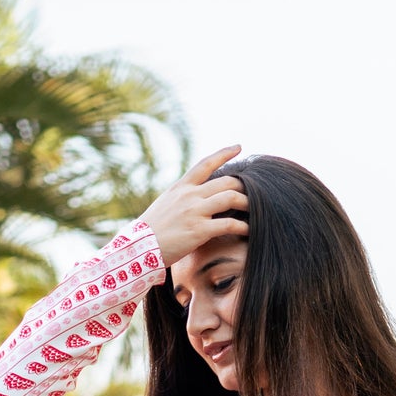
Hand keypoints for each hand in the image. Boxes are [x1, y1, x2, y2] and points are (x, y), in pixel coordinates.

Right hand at [144, 146, 248, 268]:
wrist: (138, 248)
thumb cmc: (151, 231)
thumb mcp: (165, 204)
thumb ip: (182, 197)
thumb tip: (194, 195)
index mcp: (181, 187)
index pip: (205, 163)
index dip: (224, 153)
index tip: (238, 147)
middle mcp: (189, 195)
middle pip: (226, 182)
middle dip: (243, 186)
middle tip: (254, 192)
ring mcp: (195, 212)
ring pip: (230, 198)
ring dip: (247, 203)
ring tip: (257, 210)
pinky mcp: (199, 230)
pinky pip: (229, 224)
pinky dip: (243, 226)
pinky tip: (249, 229)